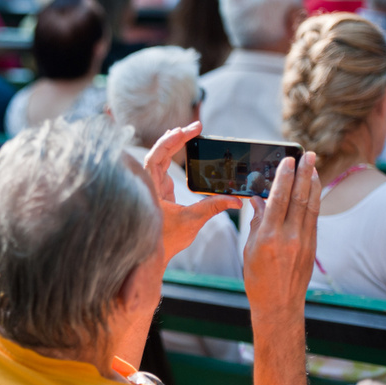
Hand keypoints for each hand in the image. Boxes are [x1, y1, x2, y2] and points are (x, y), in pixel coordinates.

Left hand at [142, 122, 240, 261]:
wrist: (150, 257)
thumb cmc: (164, 240)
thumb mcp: (192, 221)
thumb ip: (214, 206)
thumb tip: (237, 199)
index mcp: (150, 187)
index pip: (157, 155)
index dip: (171, 140)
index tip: (187, 129)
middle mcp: (148, 184)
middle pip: (159, 152)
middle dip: (177, 137)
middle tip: (196, 127)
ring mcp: (153, 187)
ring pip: (160, 159)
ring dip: (174, 145)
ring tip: (190, 132)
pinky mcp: (159, 192)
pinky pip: (164, 169)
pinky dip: (173, 157)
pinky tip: (184, 150)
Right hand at [243, 151, 320, 326]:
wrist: (279, 304)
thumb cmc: (258, 278)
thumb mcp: (249, 249)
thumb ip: (256, 222)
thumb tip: (258, 201)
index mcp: (268, 237)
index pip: (278, 200)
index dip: (284, 178)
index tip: (288, 161)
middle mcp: (289, 237)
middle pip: (299, 198)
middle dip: (304, 173)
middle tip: (308, 154)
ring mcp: (304, 241)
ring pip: (311, 205)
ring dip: (312, 182)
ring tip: (313, 165)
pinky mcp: (312, 245)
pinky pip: (313, 216)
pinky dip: (313, 199)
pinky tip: (313, 188)